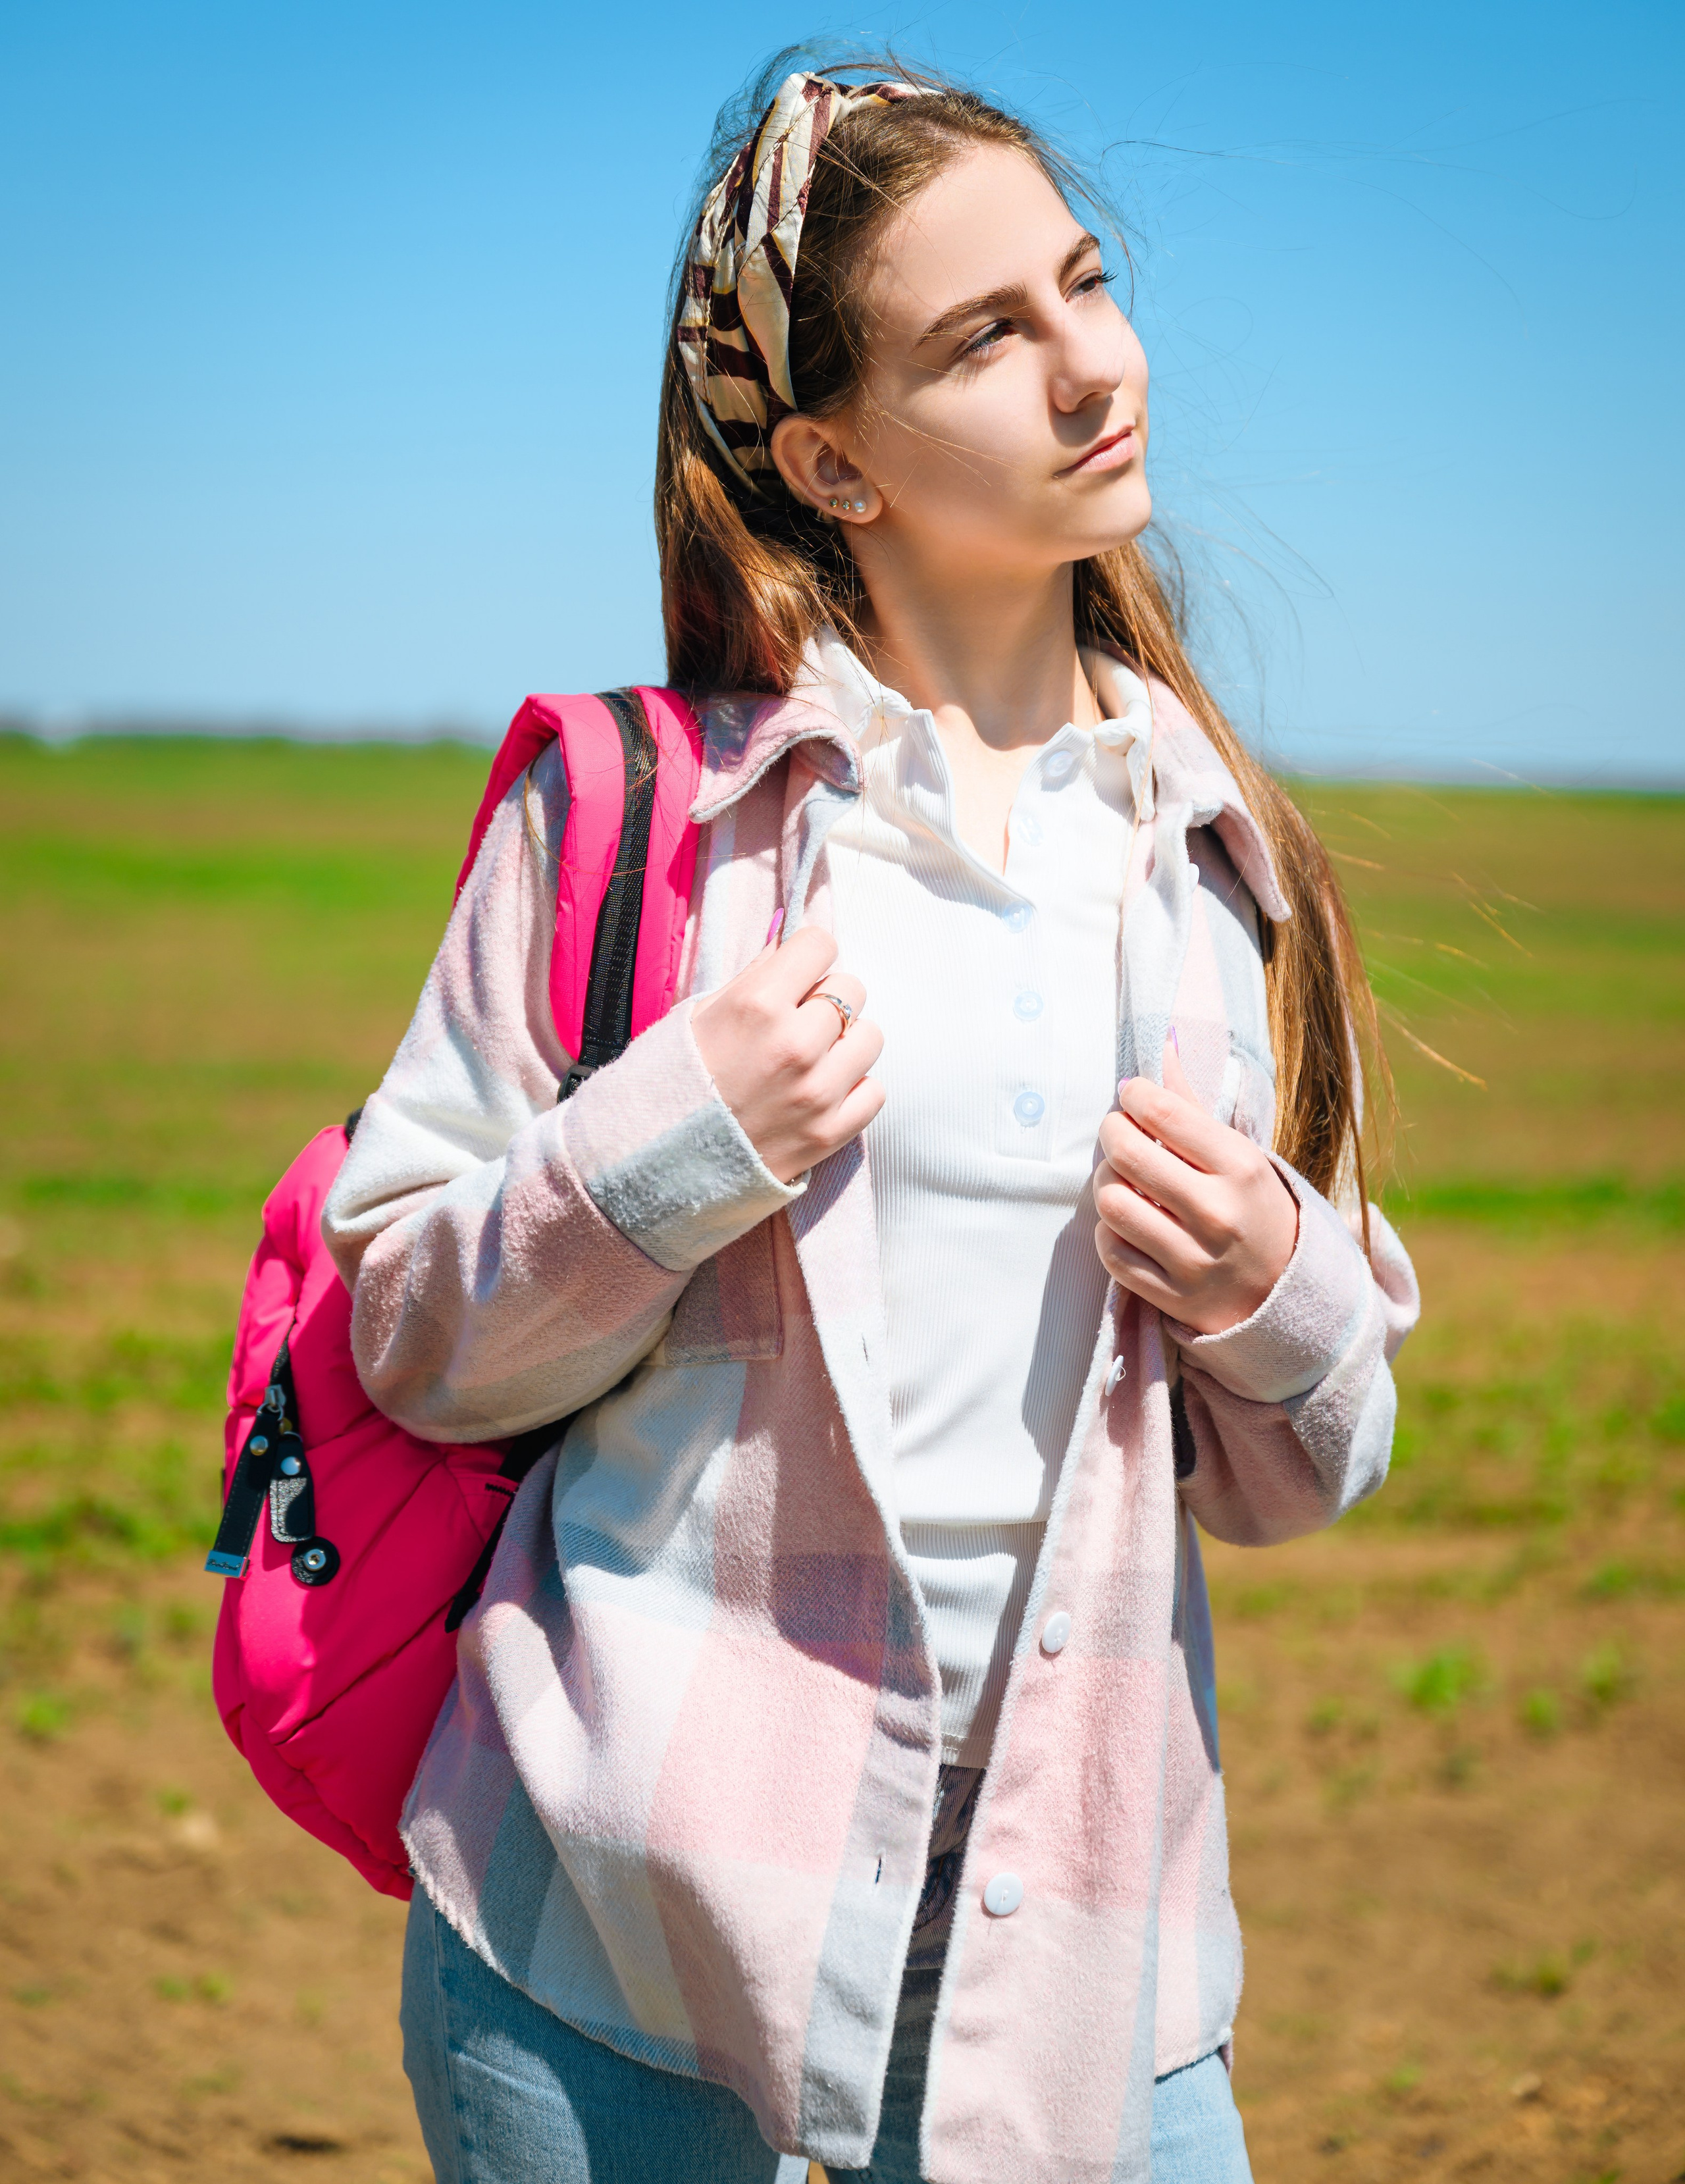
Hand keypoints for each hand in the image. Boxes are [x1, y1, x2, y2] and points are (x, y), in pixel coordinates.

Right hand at [691, 924, 884, 1184]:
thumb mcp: (701, 1013)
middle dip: (827, 998)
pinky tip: (820, 1094)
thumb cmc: (677, 1080)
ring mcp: (816, 1092)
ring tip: (812, 1060)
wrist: (659, 1162)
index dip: (808, 956)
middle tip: (800, 1022)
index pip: (820, 944)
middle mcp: (794, 1044)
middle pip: (851, 987)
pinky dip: (853, 1090)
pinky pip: (874, 1091)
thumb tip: (789, 929)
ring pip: (870, 1037)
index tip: (797, 974)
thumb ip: (755, 972)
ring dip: (845, 1043)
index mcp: (757, 1005)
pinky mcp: (830, 1133)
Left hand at [1093, 1041, 1298, 1334]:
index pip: (1163, 1113)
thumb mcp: (1240, 1154)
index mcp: (1241, 1168)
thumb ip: (1193, 1105)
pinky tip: (1129, 1222)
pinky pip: (1112, 1252)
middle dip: (1111, 1133)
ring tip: (1122, 1179)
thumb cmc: (1254, 1208)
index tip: (1131, 1094)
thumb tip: (1163, 1044)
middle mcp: (1218, 1214)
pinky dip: (1111, 1232)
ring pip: (1112, 1204)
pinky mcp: (1173, 1296)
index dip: (1134, 1095)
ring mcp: (1194, 1260)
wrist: (1286, 1291)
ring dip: (1106, 1184)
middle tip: (1116, 1131)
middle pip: (1127, 1155)